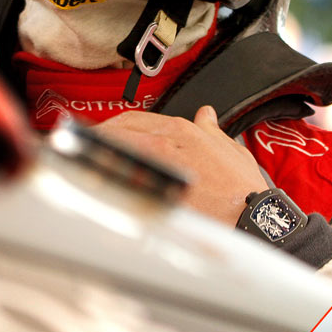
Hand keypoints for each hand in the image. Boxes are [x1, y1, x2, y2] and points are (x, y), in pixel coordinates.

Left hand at [92, 105, 268, 224]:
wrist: (250, 215)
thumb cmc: (242, 188)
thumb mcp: (230, 149)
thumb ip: (211, 129)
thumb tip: (206, 115)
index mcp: (180, 129)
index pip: (131, 118)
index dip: (111, 125)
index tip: (100, 133)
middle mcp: (164, 140)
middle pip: (117, 130)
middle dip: (97, 135)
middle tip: (83, 145)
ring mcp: (155, 164)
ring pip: (113, 149)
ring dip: (95, 152)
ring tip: (81, 160)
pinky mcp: (150, 188)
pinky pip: (118, 176)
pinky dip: (103, 175)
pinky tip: (93, 181)